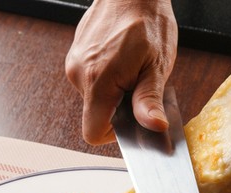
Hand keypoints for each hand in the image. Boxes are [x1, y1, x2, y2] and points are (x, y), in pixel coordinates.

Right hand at [65, 0, 177, 144]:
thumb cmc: (147, 21)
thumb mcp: (156, 66)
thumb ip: (150, 101)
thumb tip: (154, 127)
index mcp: (97, 82)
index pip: (93, 132)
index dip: (115, 133)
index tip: (132, 119)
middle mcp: (78, 75)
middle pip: (95, 115)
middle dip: (119, 108)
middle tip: (138, 84)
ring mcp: (74, 64)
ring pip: (94, 98)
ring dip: (114, 92)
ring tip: (131, 68)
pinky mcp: (76, 57)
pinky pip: (90, 81)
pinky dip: (107, 79)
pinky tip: (121, 61)